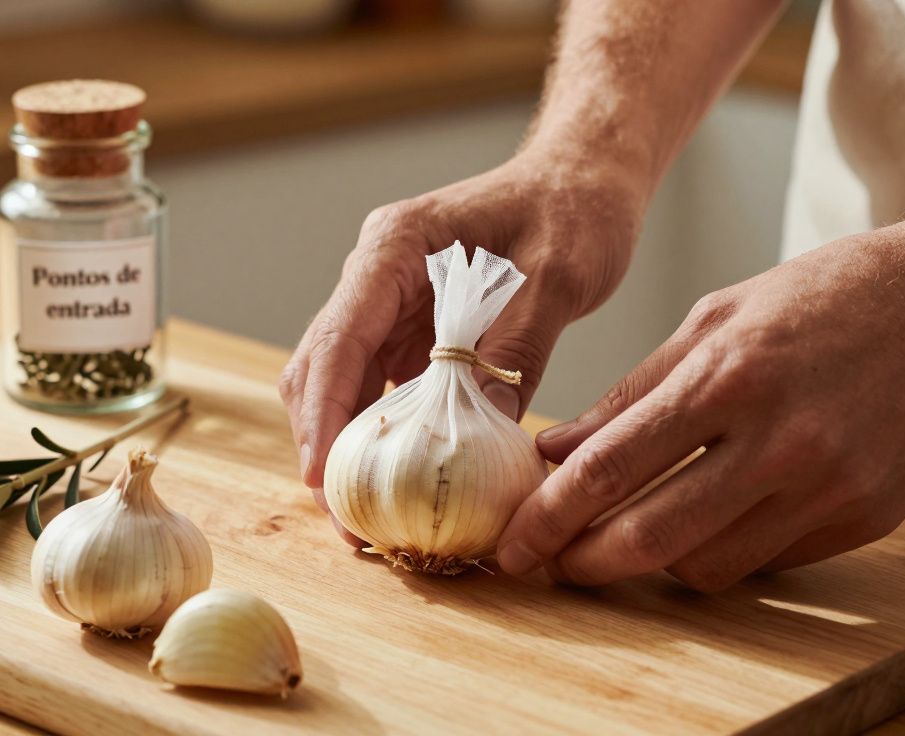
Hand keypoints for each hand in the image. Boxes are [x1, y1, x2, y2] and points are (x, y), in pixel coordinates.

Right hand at [279, 151, 643, 543]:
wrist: (583, 178)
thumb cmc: (573, 207)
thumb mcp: (558, 277)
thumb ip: (514, 347)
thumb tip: (480, 433)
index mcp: (394, 247)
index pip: (339, 338)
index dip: (325, 414)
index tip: (321, 478)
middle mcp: (375, 276)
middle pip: (322, 368)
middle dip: (326, 445)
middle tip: (349, 522)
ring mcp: (389, 305)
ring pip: (341, 385)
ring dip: (349, 447)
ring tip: (368, 518)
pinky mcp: (412, 332)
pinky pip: (382, 389)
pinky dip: (386, 436)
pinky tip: (404, 483)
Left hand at [498, 203, 904, 589]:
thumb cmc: (830, 293)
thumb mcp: (718, 317)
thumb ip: (633, 392)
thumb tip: (558, 450)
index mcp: (728, 377)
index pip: (610, 468)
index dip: (548, 518)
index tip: (513, 546)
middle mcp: (780, 441)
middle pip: (651, 538)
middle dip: (584, 563)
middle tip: (552, 564)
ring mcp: (830, 487)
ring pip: (708, 566)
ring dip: (654, 561)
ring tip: (630, 532)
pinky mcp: (868, 517)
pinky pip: (768, 563)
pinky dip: (723, 551)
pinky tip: (707, 520)